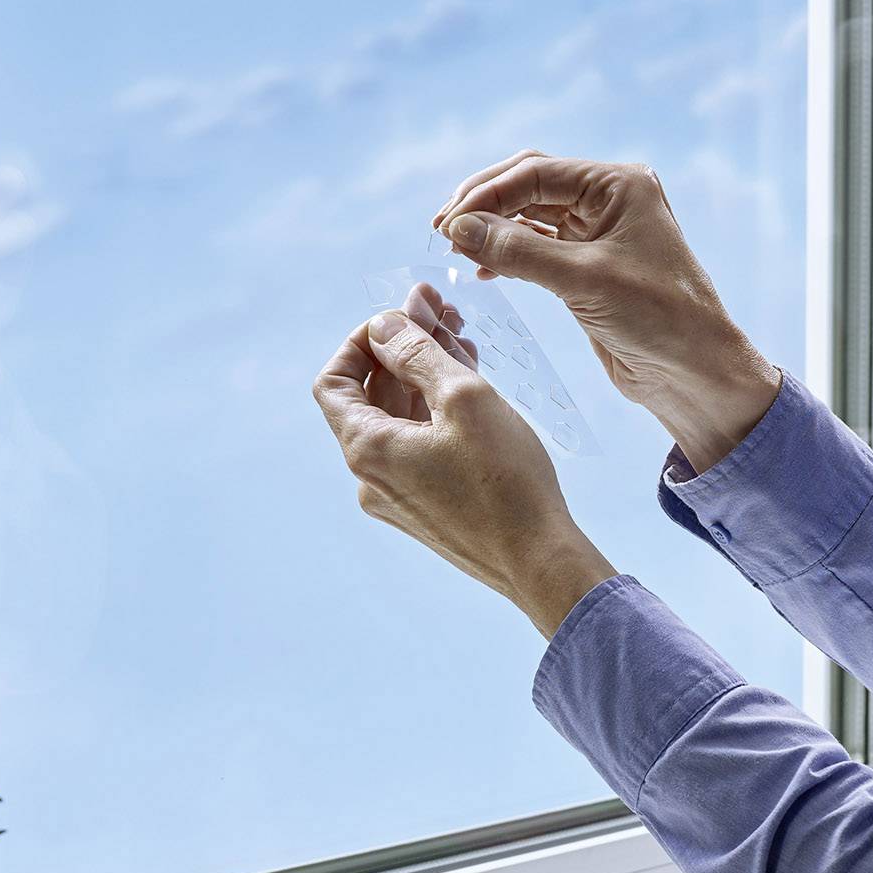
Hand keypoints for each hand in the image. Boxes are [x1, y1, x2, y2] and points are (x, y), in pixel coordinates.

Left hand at [312, 293, 618, 637]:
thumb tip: (383, 324)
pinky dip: (437, 410)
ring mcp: (399, 496)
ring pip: (400, 419)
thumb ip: (416, 353)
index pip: (333, 382)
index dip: (360, 341)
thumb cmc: (505, 481)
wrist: (539, 560)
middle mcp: (372, 477)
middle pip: (370, 396)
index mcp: (367, 449)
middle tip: (441, 311)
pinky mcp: (427, 507)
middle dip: (403, 349)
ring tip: (463, 339)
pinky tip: (470, 383)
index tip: (401, 318)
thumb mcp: (462, 398)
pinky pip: (420, 445)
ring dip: (424, 375)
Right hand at [431, 150, 780, 473]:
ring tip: (456, 251)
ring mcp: (598, 234)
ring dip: (492, 230)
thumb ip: (518, 252)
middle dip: (485, 205)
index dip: (487, 194)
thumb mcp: (584, 280)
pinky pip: (537, 248)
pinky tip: (482, 270)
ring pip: (530, 218)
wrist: (695, 374)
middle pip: (529, 186)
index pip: (537, 172)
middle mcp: (609, 201)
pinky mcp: (588, 268)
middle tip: (442, 231)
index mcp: (619, 185)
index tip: (449, 224)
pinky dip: (507, 255)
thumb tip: (458, 229)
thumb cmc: (659, 319)